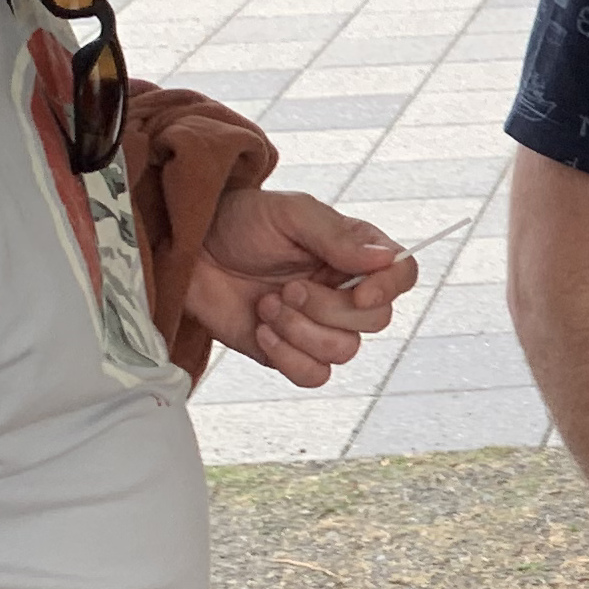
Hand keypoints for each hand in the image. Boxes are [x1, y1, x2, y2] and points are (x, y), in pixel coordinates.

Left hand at [191, 189, 416, 385]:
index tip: (360, 292)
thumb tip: (384, 258)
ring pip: (344, 351)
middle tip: (288, 289)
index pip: (402, 274)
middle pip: (376, 320)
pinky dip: (290, 358)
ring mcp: (318, 325)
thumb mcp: (288, 213)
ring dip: (302, 331)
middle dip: (328, 309)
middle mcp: (344, 291)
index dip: (390, 288)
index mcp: (354, 254)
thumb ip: (337, 236)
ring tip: (267, 306)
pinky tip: (263, 331)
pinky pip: (315, 375)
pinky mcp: (289, 352)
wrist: (187, 250)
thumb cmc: (237, 222)